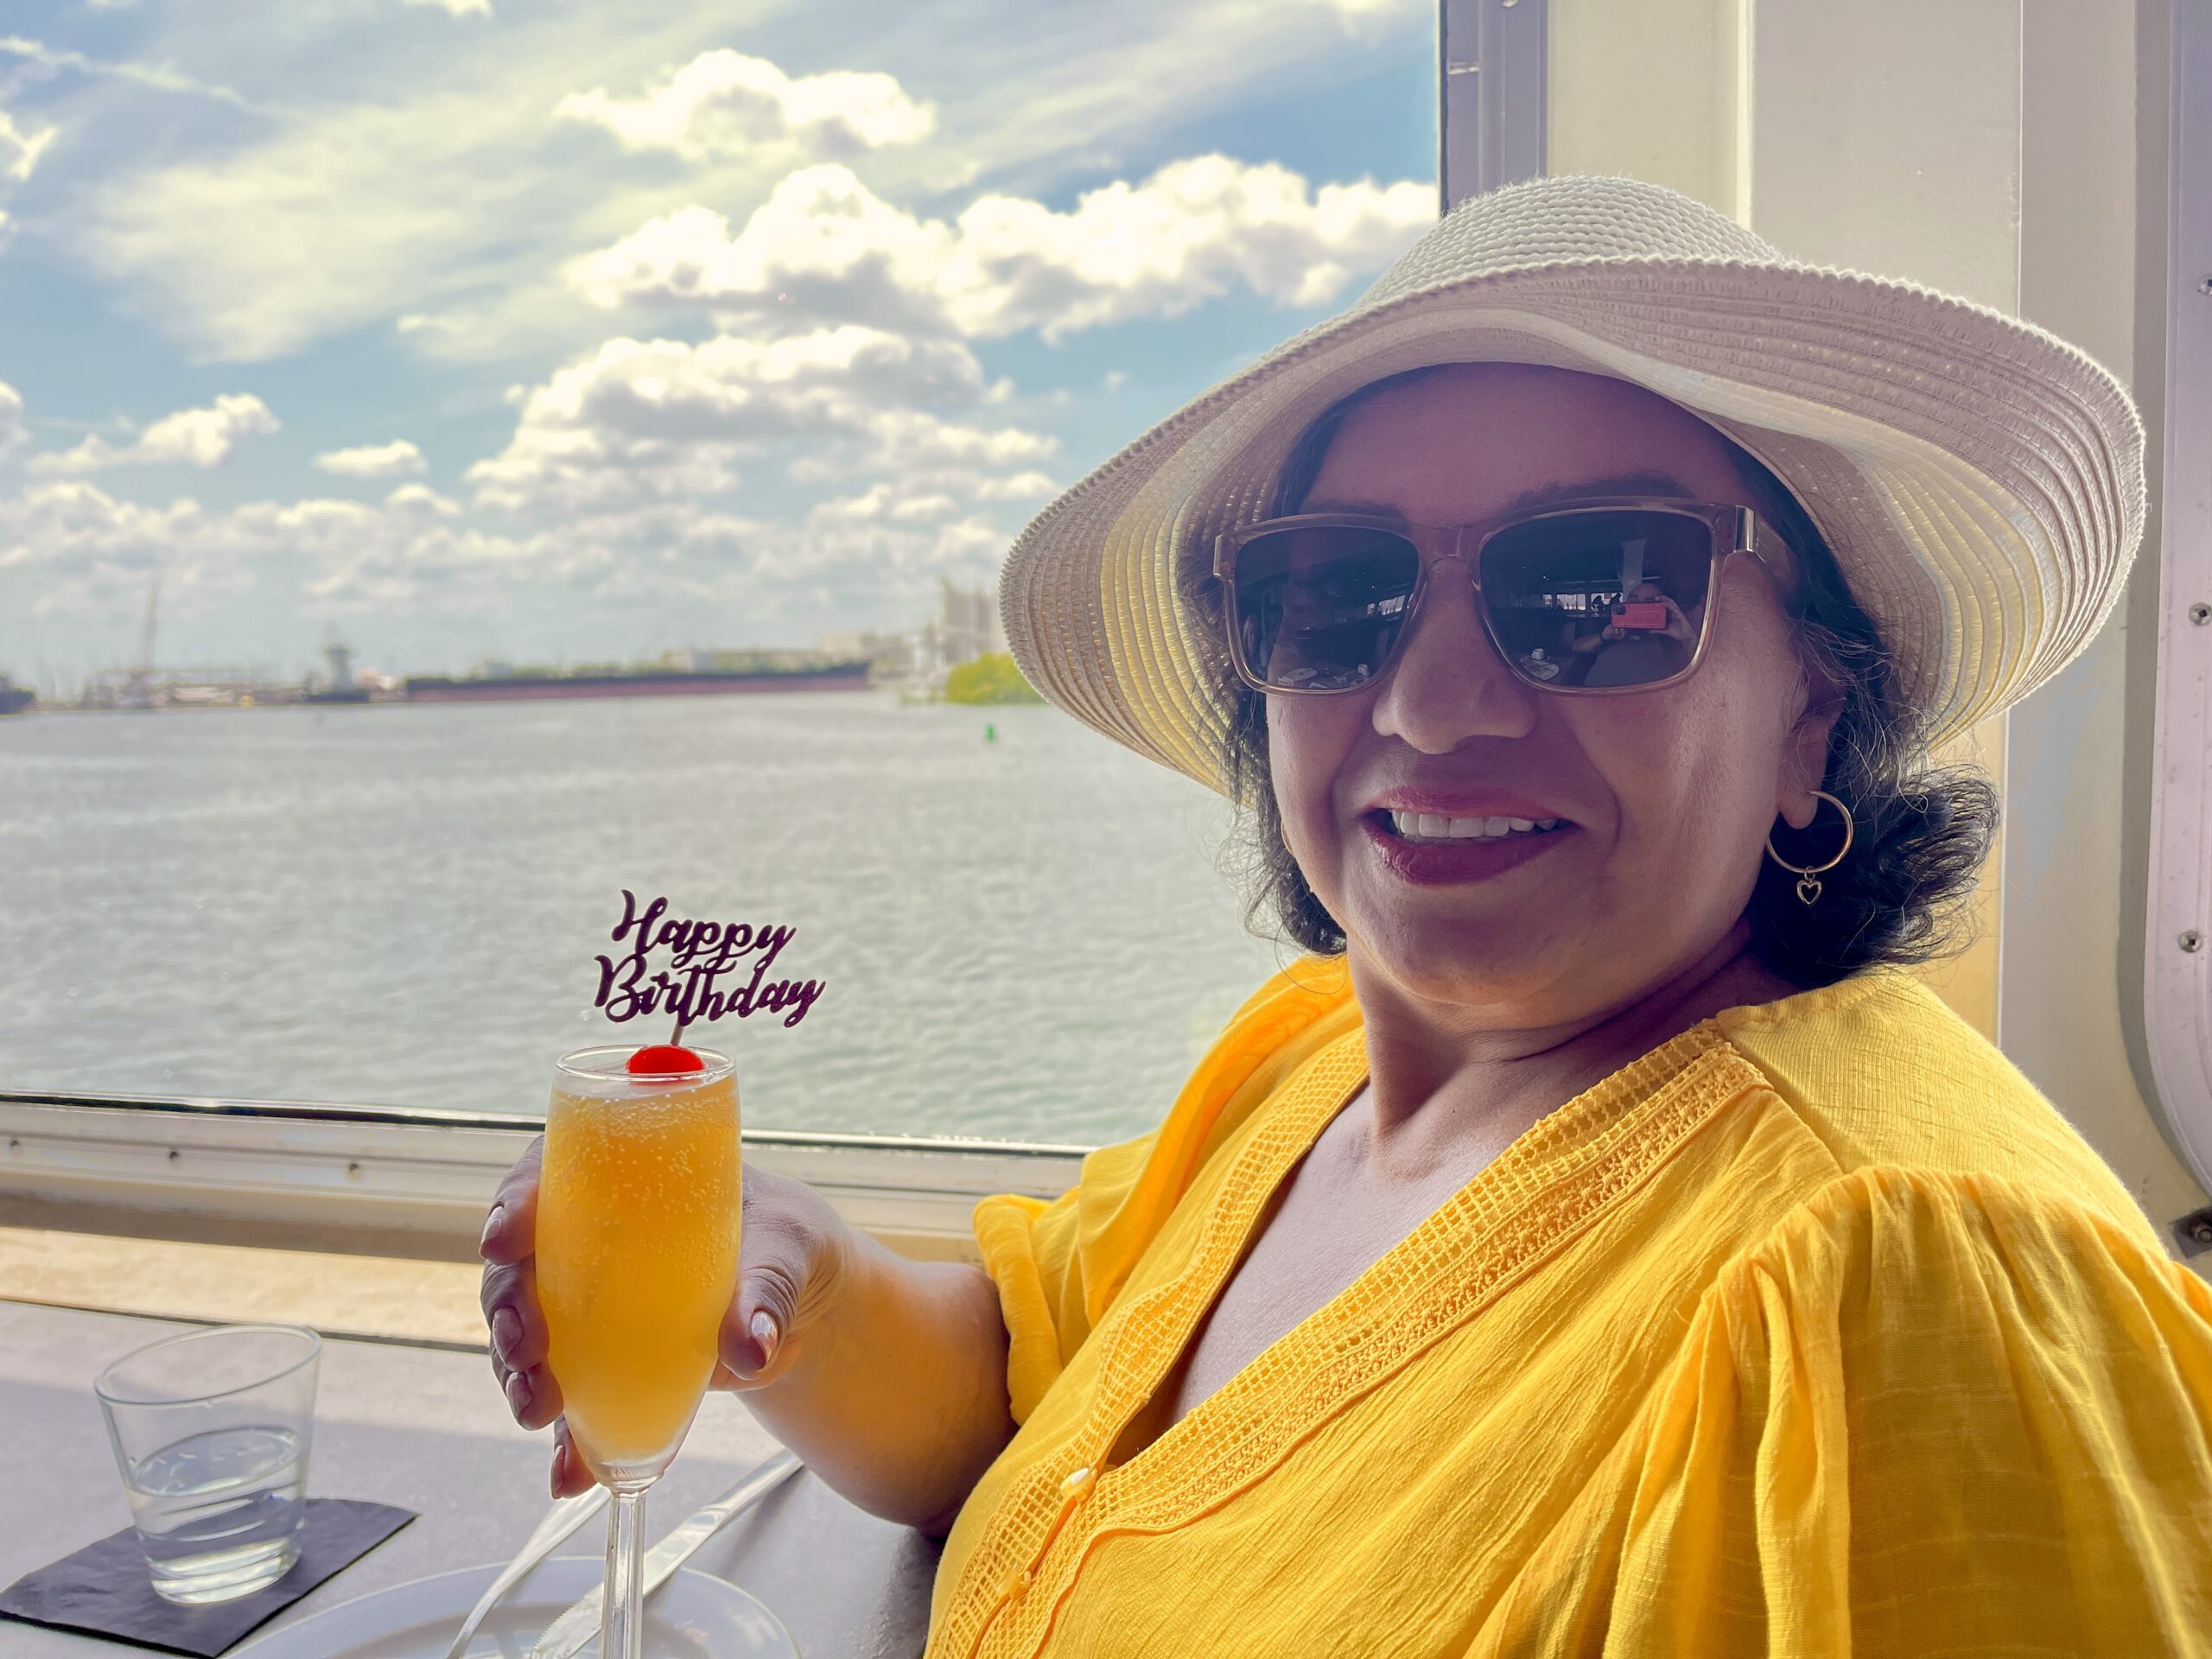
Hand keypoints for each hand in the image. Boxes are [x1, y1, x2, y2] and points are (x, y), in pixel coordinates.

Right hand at [479, 1141, 853, 1498]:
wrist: (805, 1304)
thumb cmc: (785, 1243)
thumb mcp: (785, 1250)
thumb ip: (766, 1293)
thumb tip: (751, 1348)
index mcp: (625, 1183)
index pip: (548, 1177)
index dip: (512, 1205)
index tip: (503, 1243)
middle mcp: (590, 1241)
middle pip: (519, 1267)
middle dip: (507, 1309)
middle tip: (525, 1349)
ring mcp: (591, 1308)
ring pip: (528, 1337)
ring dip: (518, 1377)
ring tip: (538, 1412)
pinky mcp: (607, 1367)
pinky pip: (571, 1402)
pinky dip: (565, 1441)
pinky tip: (569, 1475)